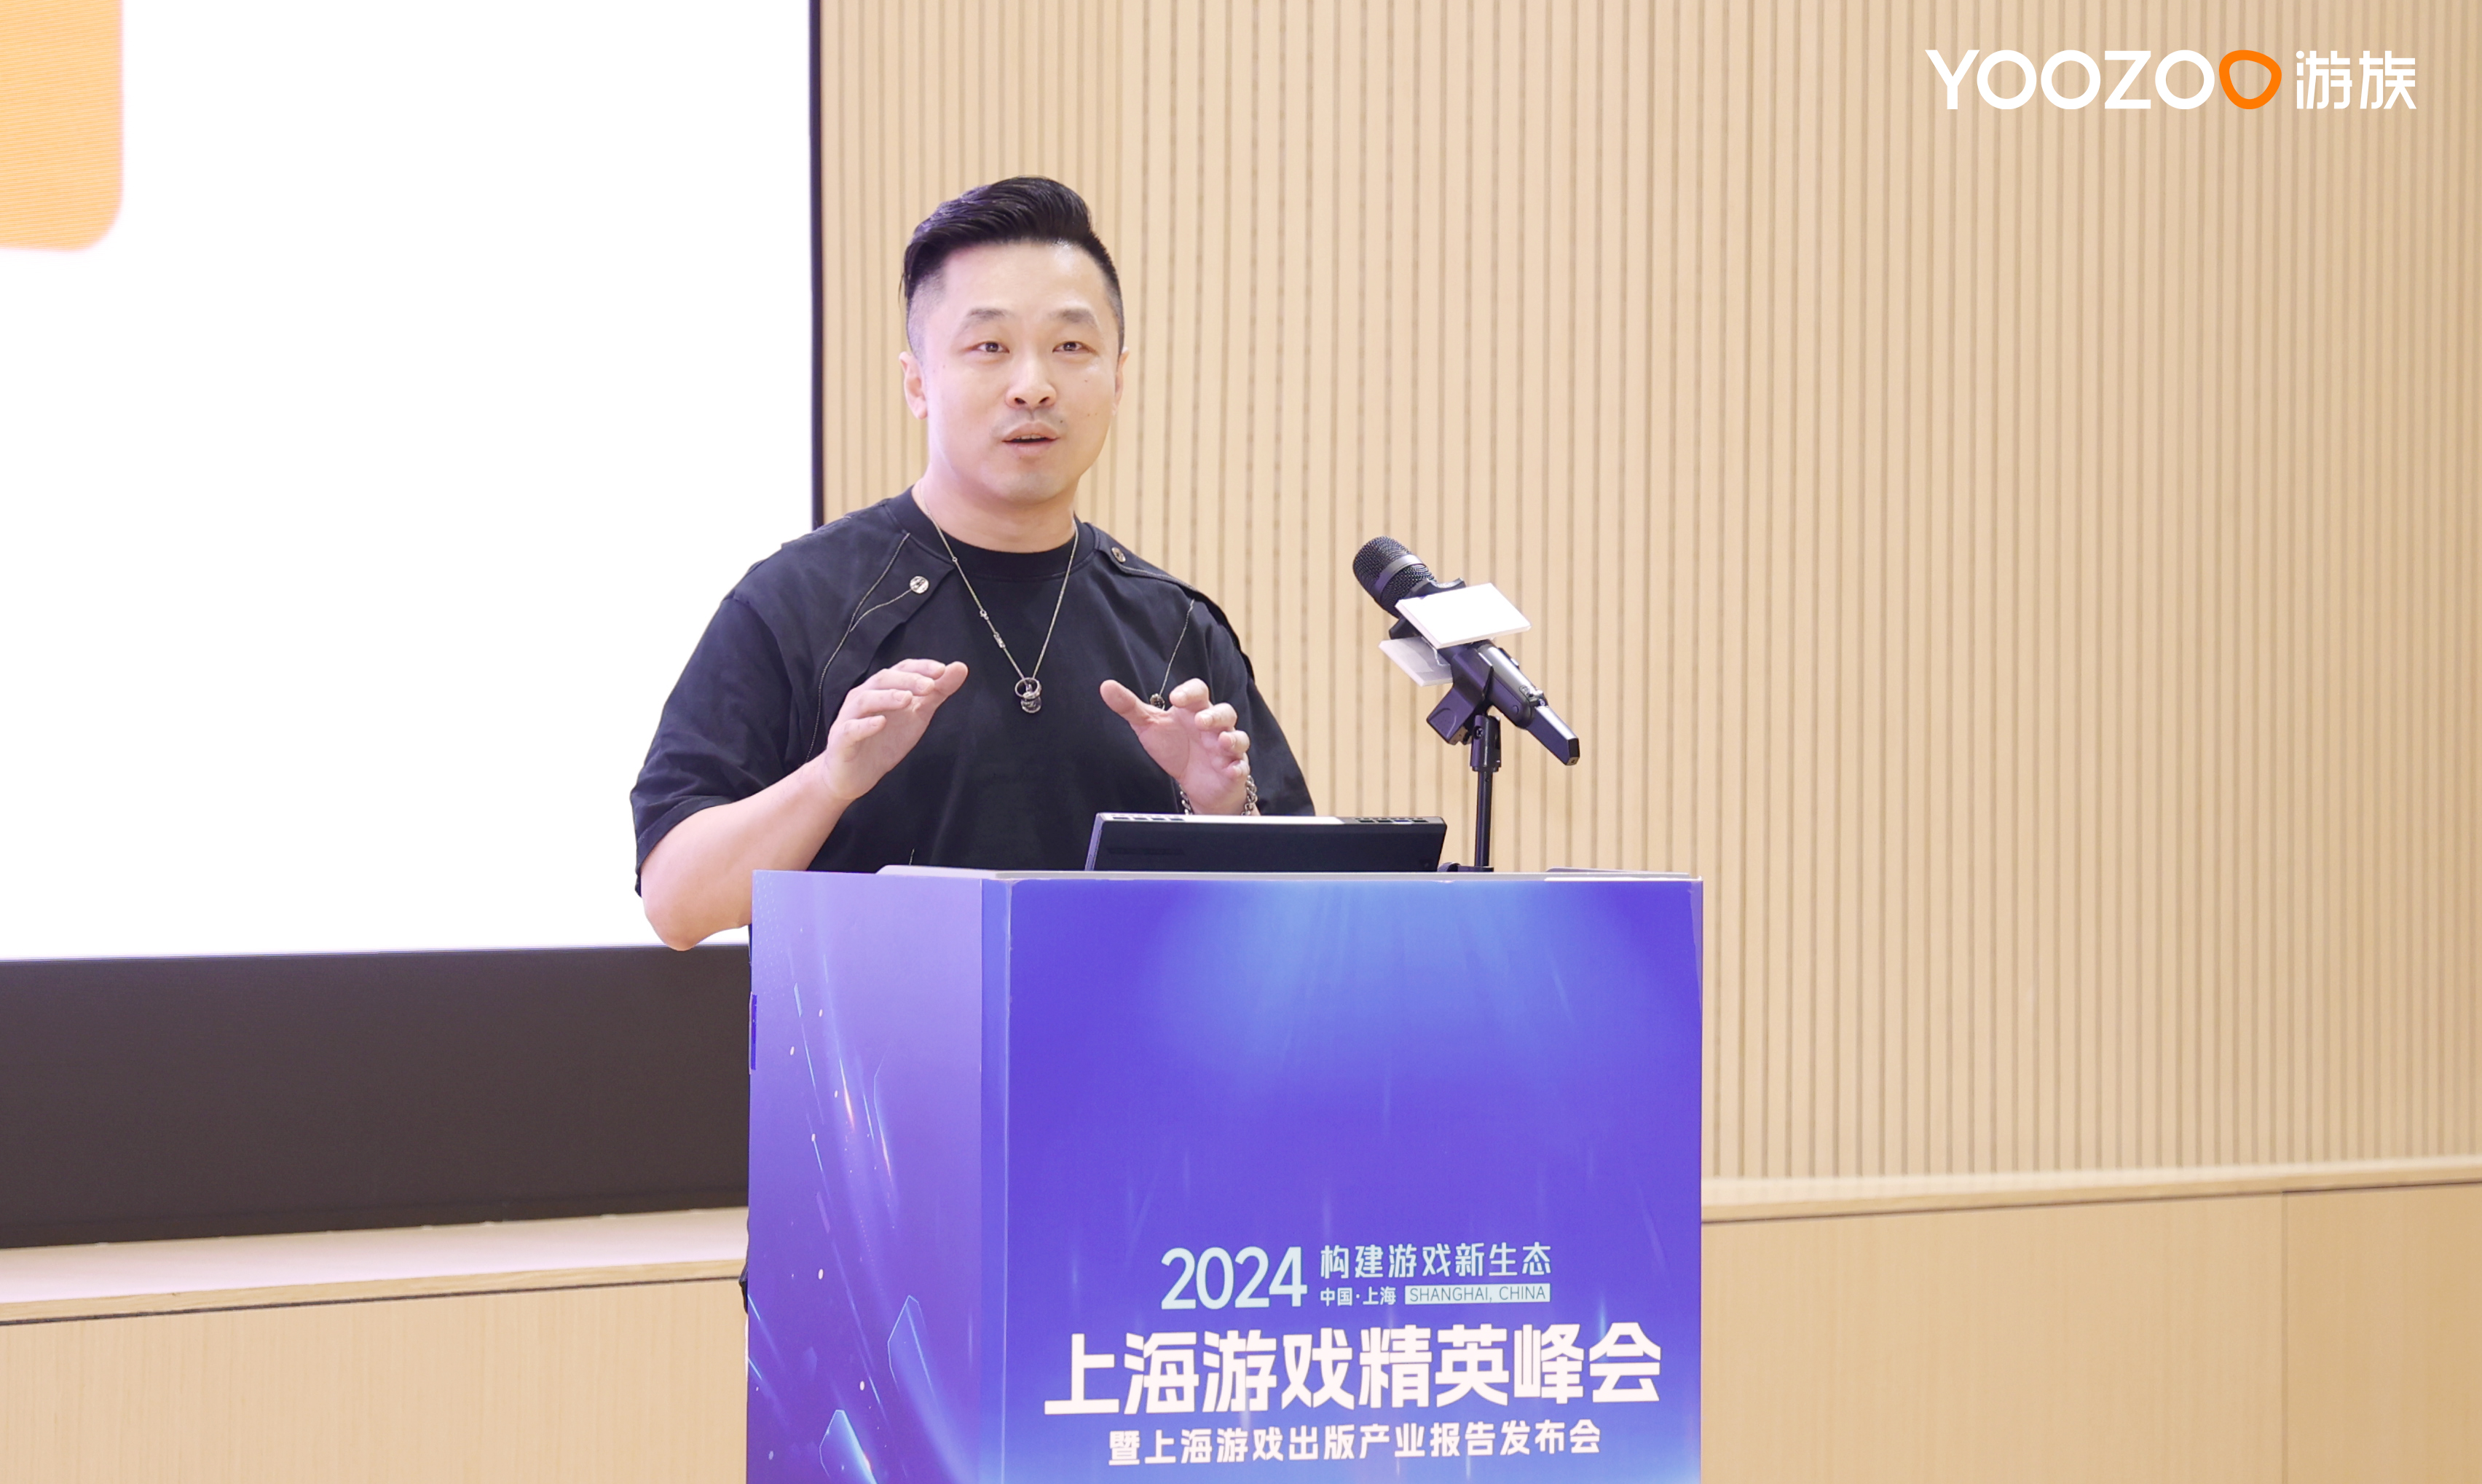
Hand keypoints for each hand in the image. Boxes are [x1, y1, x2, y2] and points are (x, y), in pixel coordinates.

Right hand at [814, 660, 968, 804]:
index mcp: (882, 689)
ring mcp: (850, 717)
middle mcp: (863, 697)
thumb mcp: (917, 715)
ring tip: (907, 699)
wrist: (853, 776)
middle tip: (930, 686)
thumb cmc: (884, 741)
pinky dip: (865, 725)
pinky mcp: (841, 740)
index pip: (901, 669)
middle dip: (908, 681)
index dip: (921, 667)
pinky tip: (880, 724)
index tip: (943, 670)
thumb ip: (936, 693)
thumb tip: (960, 667)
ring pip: (866, 700)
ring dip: (887, 697)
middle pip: (884, 679)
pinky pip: (851, 729)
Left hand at [1100, 677, 1253, 813]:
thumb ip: (1130, 707)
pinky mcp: (1234, 769)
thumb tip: (1106, 687)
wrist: (1196, 783)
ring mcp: (1227, 748)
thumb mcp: (1149, 727)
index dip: (1190, 692)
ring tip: (1221, 742)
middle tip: (1199, 722)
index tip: (1175, 699)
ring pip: (1238, 737)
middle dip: (1214, 716)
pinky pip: (1241, 766)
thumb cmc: (1175, 748)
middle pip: (1224, 711)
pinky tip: (1230, 769)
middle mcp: (1215, 726)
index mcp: (1194, 711)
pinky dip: (1237, 767)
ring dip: (1231, 738)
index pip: (1199, 692)